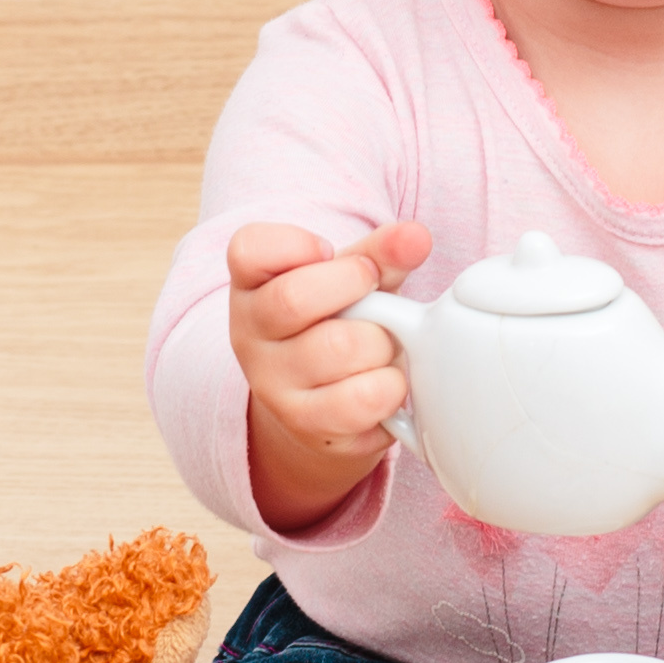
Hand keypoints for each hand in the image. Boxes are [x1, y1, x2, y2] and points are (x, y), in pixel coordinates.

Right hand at [225, 217, 430, 521]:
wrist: (326, 408)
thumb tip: (415, 237)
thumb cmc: (339, 324)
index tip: (328, 253)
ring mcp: (271, 384)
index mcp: (252, 285)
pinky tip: (386, 382)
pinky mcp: (305, 425)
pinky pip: (360, 400)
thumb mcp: (355, 279)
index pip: (249, 250)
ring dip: (381, 344)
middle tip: (376, 298)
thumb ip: (382, 253)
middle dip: (357, 290)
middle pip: (294, 299)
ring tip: (382, 348)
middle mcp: (248, 335)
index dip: (298, 245)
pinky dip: (390, 387)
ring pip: (339, 348)